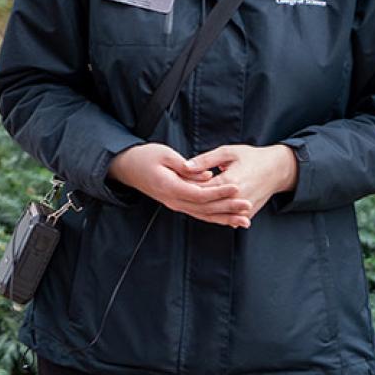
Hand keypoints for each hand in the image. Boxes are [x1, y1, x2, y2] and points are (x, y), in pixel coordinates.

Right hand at [109, 143, 252, 228]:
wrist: (127, 168)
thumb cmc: (144, 157)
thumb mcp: (163, 154)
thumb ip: (185, 166)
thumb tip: (206, 175)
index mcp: (169, 187)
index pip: (199, 194)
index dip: (219, 192)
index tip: (236, 187)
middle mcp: (173, 200)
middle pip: (204, 208)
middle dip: (227, 208)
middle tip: (247, 205)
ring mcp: (175, 204)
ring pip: (203, 215)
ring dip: (225, 218)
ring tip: (244, 219)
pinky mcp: (178, 204)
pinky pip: (199, 213)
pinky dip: (215, 218)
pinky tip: (229, 220)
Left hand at [184, 144, 298, 219]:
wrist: (277, 170)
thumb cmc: (252, 157)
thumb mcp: (228, 152)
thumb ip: (205, 160)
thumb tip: (185, 166)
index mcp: (230, 182)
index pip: (201, 189)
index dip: (186, 186)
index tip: (173, 181)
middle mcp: (237, 199)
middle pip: (206, 205)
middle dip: (190, 199)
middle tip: (174, 194)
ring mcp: (243, 209)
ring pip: (215, 215)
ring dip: (200, 210)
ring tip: (186, 202)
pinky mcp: (247, 214)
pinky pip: (227, 218)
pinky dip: (214, 214)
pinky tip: (202, 209)